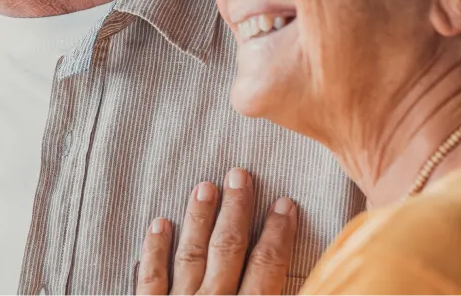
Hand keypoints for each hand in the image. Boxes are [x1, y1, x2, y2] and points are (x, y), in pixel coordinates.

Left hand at [136, 168, 298, 295]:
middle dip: (235, 210)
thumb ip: (283, 295)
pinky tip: (159, 223)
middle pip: (228, 249)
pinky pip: (151, 277)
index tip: (284, 204)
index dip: (278, 234)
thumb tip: (308, 284)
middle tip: (239, 176)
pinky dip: (154, 249)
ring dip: (199, 218)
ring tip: (204, 186)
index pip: (266, 267)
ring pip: (191, 254)